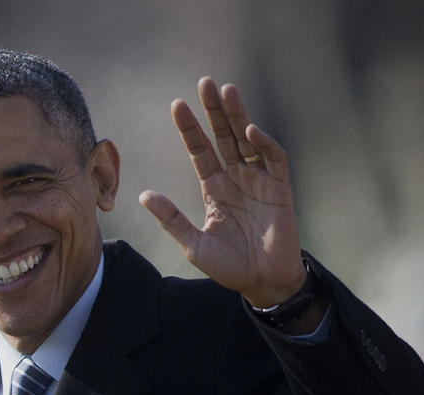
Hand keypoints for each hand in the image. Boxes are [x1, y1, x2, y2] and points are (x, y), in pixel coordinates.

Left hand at [139, 78, 305, 307]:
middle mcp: (236, 178)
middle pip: (223, 136)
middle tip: (204, 83)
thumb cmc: (229, 267)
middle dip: (214, 111)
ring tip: (226, 91)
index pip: (200, 150)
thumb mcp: (194, 245)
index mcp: (214, 189)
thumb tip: (143, 195)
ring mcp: (258, 181)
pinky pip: (273, 159)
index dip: (189, 129)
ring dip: (237, 115)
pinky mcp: (280, 189)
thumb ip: (171, 219)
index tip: (176, 105)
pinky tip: (249, 130)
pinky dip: (264, 143)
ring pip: (247, 140)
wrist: (262, 283)